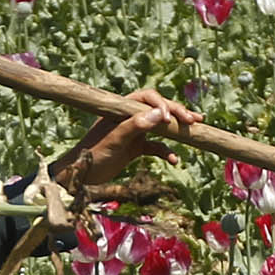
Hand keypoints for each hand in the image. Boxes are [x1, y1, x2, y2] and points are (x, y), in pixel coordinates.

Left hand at [49, 86, 193, 196]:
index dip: (161, 105)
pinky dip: (166, 151)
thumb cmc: (92, 155)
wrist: (80, 176)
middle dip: (176, 113)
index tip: (168, 119)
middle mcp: (129, 117)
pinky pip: (156, 146)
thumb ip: (135, 126)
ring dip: (176, 128)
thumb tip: (160, 114)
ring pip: (160, 126)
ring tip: (194, 129)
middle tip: (194, 120)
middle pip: (158, 109)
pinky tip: (174, 160)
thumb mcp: (114, 140)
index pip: (147, 97)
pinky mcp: (136, 148)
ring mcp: (134, 132)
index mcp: (121, 109)